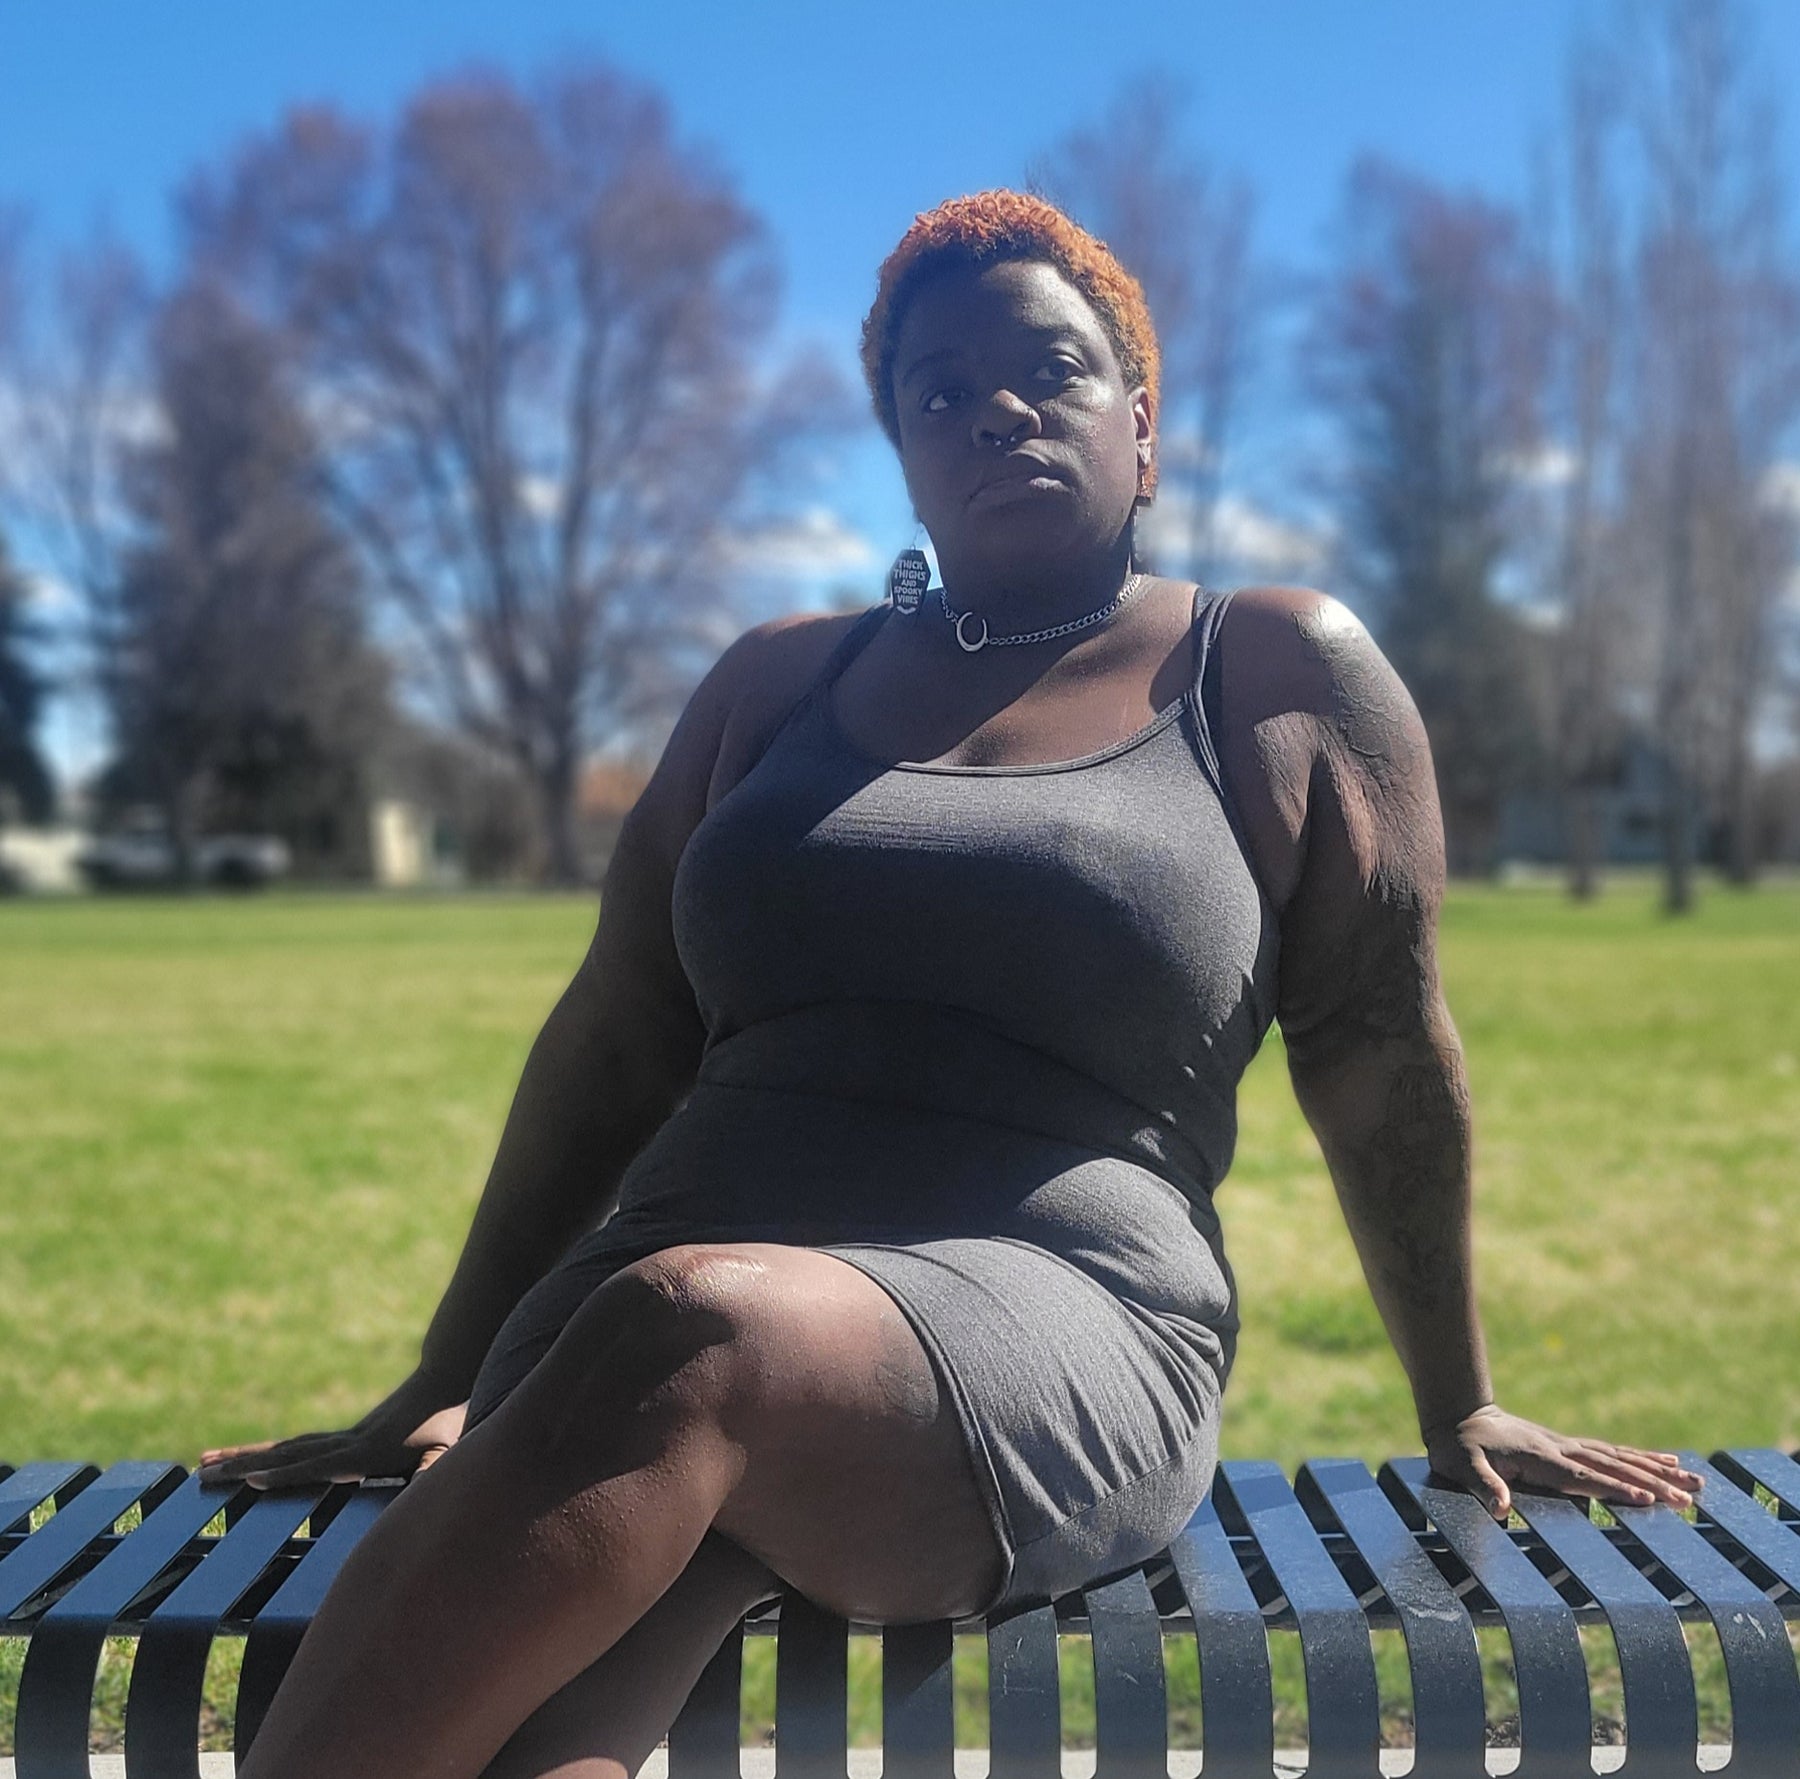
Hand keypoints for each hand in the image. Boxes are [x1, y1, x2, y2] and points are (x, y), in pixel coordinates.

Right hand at [196, 1368, 467, 1490]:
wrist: (452, 1374)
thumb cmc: (456, 1418)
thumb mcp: (451, 1446)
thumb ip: (437, 1466)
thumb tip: (432, 1481)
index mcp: (370, 1451)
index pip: (319, 1466)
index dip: (287, 1475)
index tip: (249, 1483)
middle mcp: (349, 1442)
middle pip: (287, 1454)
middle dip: (243, 1466)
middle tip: (201, 1473)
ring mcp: (346, 1436)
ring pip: (287, 1448)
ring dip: (246, 1456)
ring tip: (205, 1463)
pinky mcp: (351, 1435)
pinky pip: (302, 1446)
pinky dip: (274, 1454)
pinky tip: (257, 1461)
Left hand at [1425, 1404, 1703, 1520]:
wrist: (1459, 1414)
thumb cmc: (1458, 1446)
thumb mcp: (1460, 1465)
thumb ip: (1481, 1485)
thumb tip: (1501, 1509)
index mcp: (1539, 1459)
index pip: (1583, 1478)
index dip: (1613, 1488)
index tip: (1647, 1499)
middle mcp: (1561, 1449)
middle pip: (1613, 1466)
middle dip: (1652, 1482)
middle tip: (1690, 1498)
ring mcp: (1567, 1445)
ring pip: (1620, 1458)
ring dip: (1658, 1469)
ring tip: (1695, 1481)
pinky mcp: (1569, 1446)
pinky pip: (1611, 1452)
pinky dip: (1641, 1457)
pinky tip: (1667, 1461)